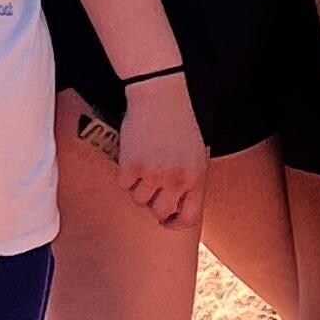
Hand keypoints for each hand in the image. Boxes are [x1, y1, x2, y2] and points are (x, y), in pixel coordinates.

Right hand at [116, 70, 208, 229]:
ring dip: (137, 185)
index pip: (190, 217)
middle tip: (148, 187)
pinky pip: (123, 183)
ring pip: (138, 199)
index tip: (166, 222)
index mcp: (197, 178)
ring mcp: (154, 174)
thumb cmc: (179, 121)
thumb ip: (188, 180)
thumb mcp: (195, 153)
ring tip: (142, 162)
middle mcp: (177, 180)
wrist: (161, 95)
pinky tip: (132, 153)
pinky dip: (124, 172)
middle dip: (152, 203)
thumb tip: (174, 206)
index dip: (176, 224)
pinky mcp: (132, 166)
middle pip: (159, 212)